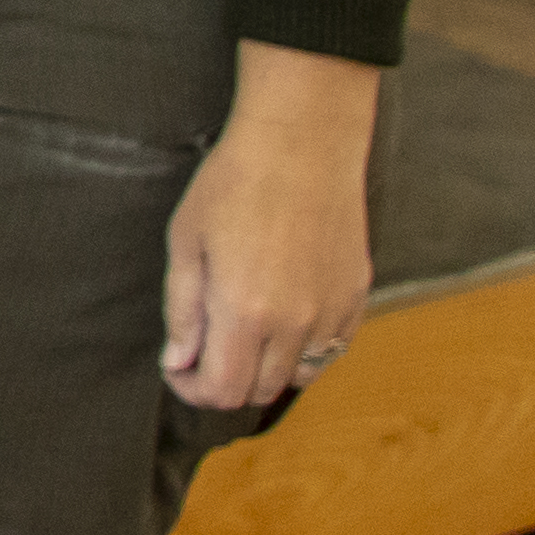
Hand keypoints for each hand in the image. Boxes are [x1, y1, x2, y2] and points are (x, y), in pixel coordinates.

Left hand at [164, 43, 379, 412]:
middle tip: (203, 351)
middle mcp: (294, 324)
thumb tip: (178, 362)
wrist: (303, 143)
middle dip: (224, 381)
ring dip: (265, 369)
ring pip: (297, 377)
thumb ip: (183, 310)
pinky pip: (331, 350)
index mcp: (244, 312)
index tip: (178, 368)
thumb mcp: (186, 242)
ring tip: (243, 335)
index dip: (192, 389)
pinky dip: (304, 351)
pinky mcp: (356, 297)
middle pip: (259, 391)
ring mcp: (332, 313)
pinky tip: (283, 320)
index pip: (222, 390)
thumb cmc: (234, 183)